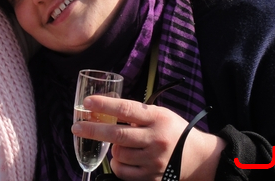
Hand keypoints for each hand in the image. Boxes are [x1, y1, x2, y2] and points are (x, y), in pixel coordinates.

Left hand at [71, 96, 224, 180]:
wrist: (198, 157)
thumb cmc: (172, 130)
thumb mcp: (159, 114)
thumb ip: (135, 113)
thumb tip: (102, 109)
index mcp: (157, 118)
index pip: (126, 109)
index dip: (105, 105)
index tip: (87, 102)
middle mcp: (156, 139)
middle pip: (117, 134)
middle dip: (92, 130)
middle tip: (76, 127)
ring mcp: (155, 160)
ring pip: (119, 153)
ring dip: (112, 148)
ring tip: (119, 143)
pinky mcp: (153, 176)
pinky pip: (123, 171)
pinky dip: (117, 164)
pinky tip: (122, 158)